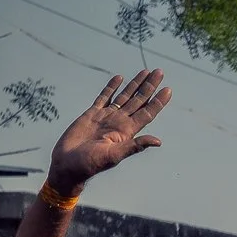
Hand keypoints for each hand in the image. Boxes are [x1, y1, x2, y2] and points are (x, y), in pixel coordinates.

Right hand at [46, 70, 172, 195]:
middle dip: (149, 86)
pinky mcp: (91, 114)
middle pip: (139, 100)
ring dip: (135, 84)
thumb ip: (135, 146)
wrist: (68, 164)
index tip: (168, 89)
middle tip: (160, 72)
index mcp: (127, 132)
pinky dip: (112, 87)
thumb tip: (158, 141)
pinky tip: (120, 78)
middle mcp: (119, 122)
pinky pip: (104, 97)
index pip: (147, 113)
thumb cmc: (90, 164)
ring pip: (124, 96)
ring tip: (146, 72)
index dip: (158, 102)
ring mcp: (106, 117)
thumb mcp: (115, 155)